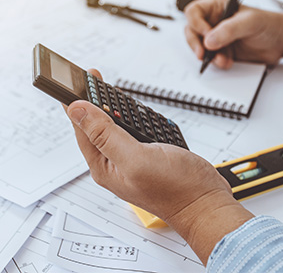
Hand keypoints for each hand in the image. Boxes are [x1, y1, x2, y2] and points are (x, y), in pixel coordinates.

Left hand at [66, 70, 252, 264]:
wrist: (206, 203)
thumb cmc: (175, 189)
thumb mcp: (135, 158)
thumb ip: (105, 134)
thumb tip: (78, 110)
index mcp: (104, 166)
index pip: (81, 129)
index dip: (77, 103)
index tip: (77, 80)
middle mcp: (114, 163)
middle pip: (95, 126)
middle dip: (93, 101)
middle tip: (94, 78)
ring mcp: (130, 159)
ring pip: (112, 128)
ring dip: (109, 108)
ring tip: (105, 90)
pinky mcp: (146, 155)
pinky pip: (129, 132)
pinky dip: (128, 117)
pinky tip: (129, 111)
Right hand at [184, 0, 282, 68]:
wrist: (280, 42)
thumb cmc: (268, 24)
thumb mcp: (249, 22)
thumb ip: (228, 30)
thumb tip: (208, 40)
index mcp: (217, 8)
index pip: (194, 12)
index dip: (196, 23)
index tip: (206, 34)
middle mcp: (213, 22)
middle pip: (191, 31)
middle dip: (196, 43)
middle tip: (203, 53)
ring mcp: (216, 39)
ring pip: (199, 47)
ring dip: (209, 56)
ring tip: (223, 59)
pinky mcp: (220, 52)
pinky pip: (210, 59)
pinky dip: (217, 62)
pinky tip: (227, 62)